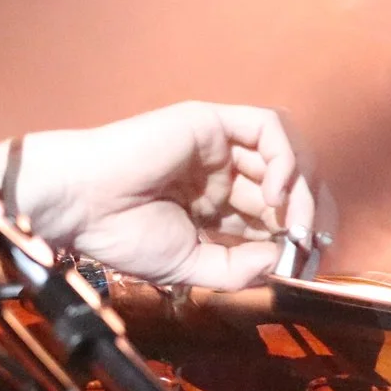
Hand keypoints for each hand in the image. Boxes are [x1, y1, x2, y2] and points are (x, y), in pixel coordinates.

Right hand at [0, 102, 315, 288]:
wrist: (82, 205)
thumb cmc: (122, 234)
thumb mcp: (191, 267)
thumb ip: (237, 267)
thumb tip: (283, 261)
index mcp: (214, 206)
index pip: (272, 216)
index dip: (295, 238)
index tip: (304, 265)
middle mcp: (221, 172)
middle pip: (287, 185)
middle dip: (305, 216)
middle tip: (308, 245)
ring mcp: (218, 145)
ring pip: (285, 155)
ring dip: (300, 191)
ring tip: (293, 225)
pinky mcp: (212, 122)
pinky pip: (268, 128)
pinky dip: (284, 160)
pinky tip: (274, 194)